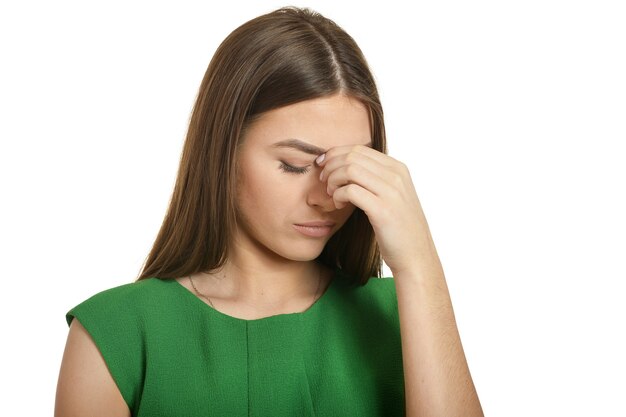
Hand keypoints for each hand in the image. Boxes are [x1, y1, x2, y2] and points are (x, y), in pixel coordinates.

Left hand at [317, 145, 439, 275]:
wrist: (416, 255)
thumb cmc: (399, 228)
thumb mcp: (393, 195)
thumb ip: (376, 179)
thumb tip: (347, 166)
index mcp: (398, 169)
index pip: (359, 149)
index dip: (336, 154)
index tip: (323, 166)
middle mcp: (396, 176)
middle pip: (352, 156)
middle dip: (331, 166)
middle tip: (323, 181)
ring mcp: (391, 192)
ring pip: (350, 169)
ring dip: (333, 180)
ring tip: (330, 194)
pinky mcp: (382, 210)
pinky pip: (350, 191)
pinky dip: (337, 195)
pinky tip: (337, 206)